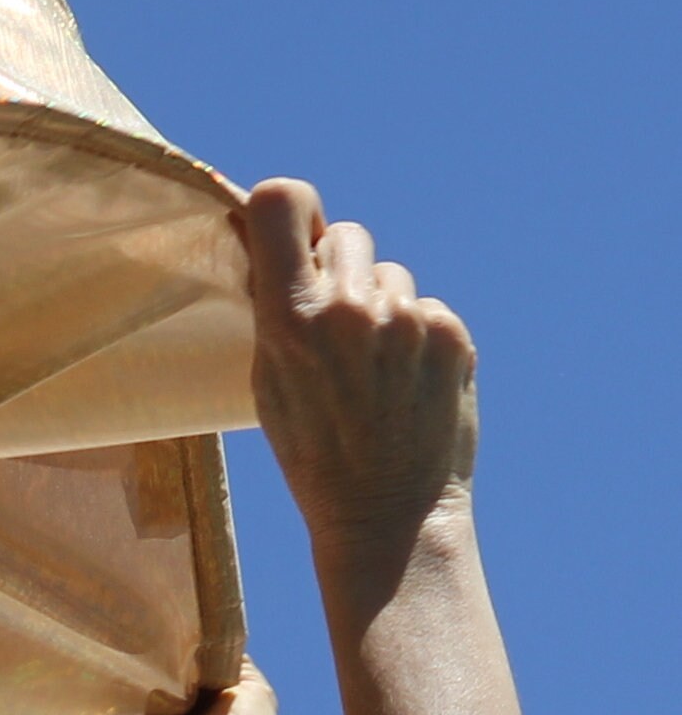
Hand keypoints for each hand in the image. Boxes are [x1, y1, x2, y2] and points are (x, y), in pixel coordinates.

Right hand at [240, 178, 477, 570]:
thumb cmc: (313, 450)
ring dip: (378, 303)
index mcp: (290, 316)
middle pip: (343, 234)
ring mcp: (407, 320)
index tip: (288, 238)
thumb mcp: (266, 378)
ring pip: (388, 272)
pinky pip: (424, 304)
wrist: (387, 514)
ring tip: (372, 366)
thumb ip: (270, 306)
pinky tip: (404, 380)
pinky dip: (414, 333)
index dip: (285, 210)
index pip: (283, 199)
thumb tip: (262, 236)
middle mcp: (351, 307)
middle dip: (335, 268)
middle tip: (331, 323)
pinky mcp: (451, 335)